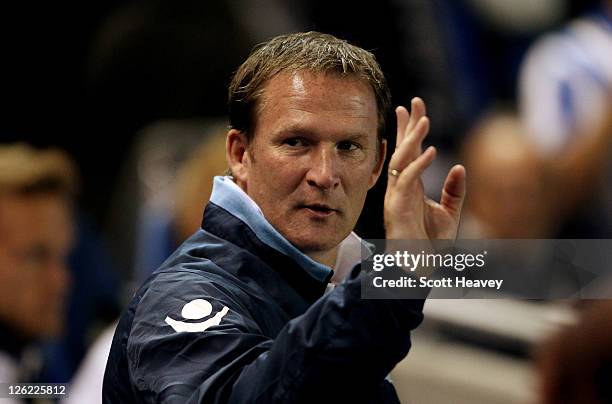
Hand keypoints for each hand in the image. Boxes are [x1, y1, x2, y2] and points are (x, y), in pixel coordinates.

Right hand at [384, 98, 465, 239]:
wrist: (419, 269)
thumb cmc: (430, 245)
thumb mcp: (449, 213)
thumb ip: (454, 190)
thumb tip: (458, 166)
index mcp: (411, 187)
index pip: (410, 152)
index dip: (411, 130)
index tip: (414, 108)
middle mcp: (401, 188)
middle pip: (403, 150)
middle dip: (409, 126)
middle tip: (414, 102)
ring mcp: (397, 196)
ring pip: (402, 161)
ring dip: (413, 139)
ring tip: (424, 119)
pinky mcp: (398, 207)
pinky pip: (407, 181)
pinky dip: (419, 165)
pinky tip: (431, 151)